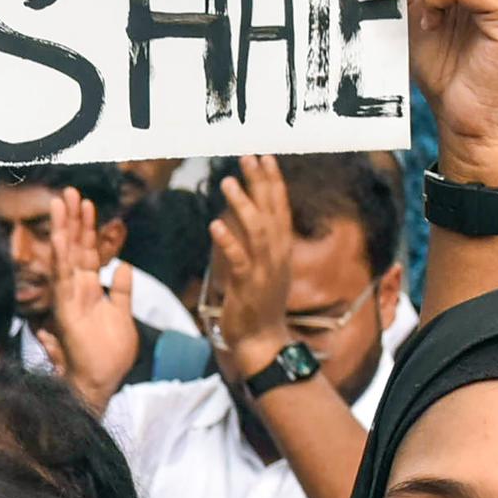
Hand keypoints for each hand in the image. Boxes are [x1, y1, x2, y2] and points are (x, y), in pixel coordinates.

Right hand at [40, 189, 138, 400]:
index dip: (88, 228)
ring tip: (62, 202)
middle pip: (74, 248)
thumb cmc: (110, 354)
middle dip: (72, 219)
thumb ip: (122, 290)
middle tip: (69, 191)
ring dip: (64, 229)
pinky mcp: (65, 310)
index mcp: (89, 290)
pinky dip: (61, 257)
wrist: (102, 381)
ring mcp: (69, 299)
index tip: (88, 203)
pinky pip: (62, 279)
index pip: (87, 252)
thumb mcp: (123, 314)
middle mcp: (76, 290)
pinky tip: (60, 237)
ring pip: (65, 257)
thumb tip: (123, 265)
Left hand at [205, 156, 299, 380]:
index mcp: (281, 249)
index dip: (273, 182)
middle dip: (260, 183)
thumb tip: (243, 215)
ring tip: (228, 182)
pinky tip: (215, 224)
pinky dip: (228, 241)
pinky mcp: (248, 286)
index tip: (265, 158)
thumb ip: (258, 241)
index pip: (280, 208)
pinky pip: (239, 260)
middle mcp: (276, 255)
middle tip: (247, 157)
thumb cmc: (260, 303)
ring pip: (257, 231)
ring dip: (243, 205)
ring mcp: (264, 271)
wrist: (262, 340)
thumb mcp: (266, 267)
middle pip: (271, 212)